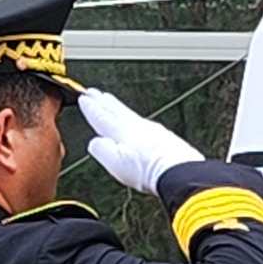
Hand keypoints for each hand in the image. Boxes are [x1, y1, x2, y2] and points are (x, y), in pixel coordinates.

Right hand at [77, 86, 200, 196]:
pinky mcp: (165, 137)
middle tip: (94, 93)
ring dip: (117, 106)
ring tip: (111, 101)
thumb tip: (95, 142)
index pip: (102, 117)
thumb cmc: (148, 170)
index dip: (92, 108)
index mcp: (122, 132)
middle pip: (116, 110)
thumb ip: (101, 150)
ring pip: (130, 114)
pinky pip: (143, 122)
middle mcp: (137, 127)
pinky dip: (134, 118)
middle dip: (103, 102)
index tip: (84, 99)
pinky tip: (137, 122)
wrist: (178, 171)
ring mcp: (152, 130)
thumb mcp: (115, 164)